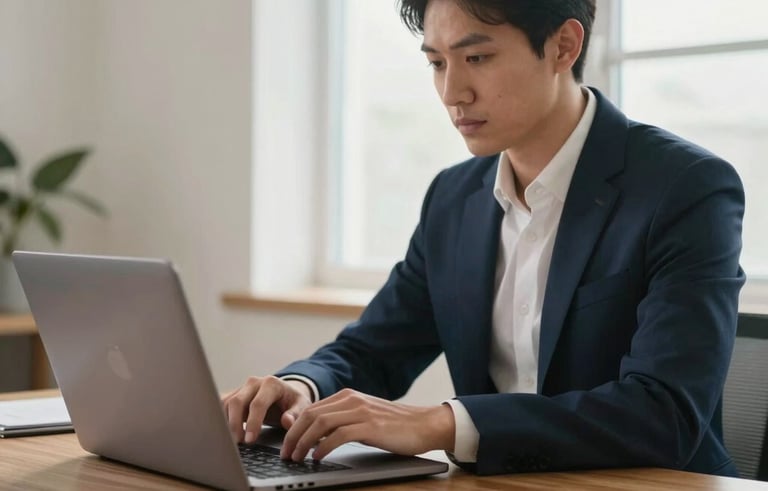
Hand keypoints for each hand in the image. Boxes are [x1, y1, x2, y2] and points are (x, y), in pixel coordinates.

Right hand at [222, 376, 312, 443]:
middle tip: (238, 442)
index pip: (258, 404)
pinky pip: (222, 405)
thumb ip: (295, 414)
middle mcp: (254, 382)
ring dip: (227, 423)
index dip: (253, 423)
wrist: (285, 394)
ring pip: (227, 403)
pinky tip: (226, 432)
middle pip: (237, 402)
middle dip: (235, 424)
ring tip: (233, 440)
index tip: (250, 440)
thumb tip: (287, 421)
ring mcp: (242, 387)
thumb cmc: (293, 402)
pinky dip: (222, 419)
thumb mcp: (301, 407)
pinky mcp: (234, 394)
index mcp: (271, 384)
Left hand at [280, 388, 454, 461]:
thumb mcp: (363, 418)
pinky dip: (323, 447)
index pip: (311, 409)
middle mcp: (352, 400)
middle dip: (293, 435)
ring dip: (303, 442)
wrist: (424, 424)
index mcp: (348, 396)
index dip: (294, 427)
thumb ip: (342, 422)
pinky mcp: (370, 426)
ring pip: (321, 424)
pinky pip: (339, 435)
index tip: (286, 444)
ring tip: (297, 457)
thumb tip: (316, 437)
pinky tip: (318, 457)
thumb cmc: (395, 426)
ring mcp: (361, 412)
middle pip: (311, 415)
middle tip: (285, 453)